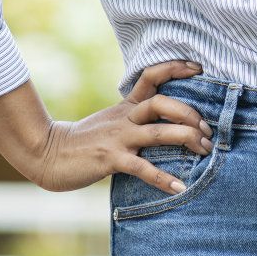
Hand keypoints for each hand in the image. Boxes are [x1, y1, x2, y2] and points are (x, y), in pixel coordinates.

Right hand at [35, 59, 213, 192]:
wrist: (49, 154)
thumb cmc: (85, 140)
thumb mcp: (112, 120)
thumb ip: (135, 116)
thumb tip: (166, 120)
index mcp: (126, 105)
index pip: (151, 76)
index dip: (175, 68)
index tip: (198, 67)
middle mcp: (125, 118)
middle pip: (161, 103)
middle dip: (189, 114)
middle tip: (207, 130)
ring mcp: (118, 138)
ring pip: (158, 132)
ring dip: (186, 139)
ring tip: (205, 150)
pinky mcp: (111, 159)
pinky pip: (142, 167)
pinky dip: (163, 178)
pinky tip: (179, 188)